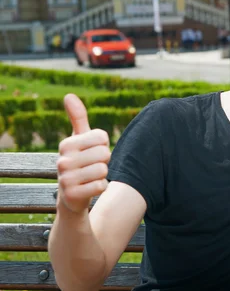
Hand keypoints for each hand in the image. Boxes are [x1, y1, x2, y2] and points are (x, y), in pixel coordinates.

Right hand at [56, 94, 110, 213]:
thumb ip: (78, 118)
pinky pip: (101, 186)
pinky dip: (101, 187)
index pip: (102, 136)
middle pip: (104, 153)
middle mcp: (62, 160)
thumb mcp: (79, 140)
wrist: (72, 196)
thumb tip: (69, 95)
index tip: (92, 152)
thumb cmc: (80, 162)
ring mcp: (65, 179)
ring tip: (90, 177)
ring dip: (102, 175)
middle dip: (104, 161)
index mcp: (66, 144)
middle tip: (91, 167)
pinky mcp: (72, 195)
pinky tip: (90, 188)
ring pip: (103, 170)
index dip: (103, 145)